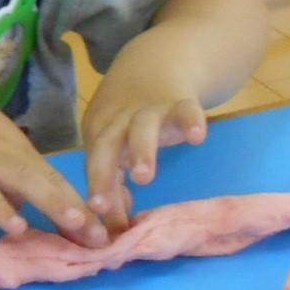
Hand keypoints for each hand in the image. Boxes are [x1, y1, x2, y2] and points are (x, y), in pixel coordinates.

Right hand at [0, 70, 107, 247]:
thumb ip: (10, 178)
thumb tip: (28, 208)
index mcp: (20, 151)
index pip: (57, 178)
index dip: (82, 202)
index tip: (106, 228)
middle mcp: (8, 154)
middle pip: (48, 180)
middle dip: (77, 207)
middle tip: (102, 235)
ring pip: (22, 182)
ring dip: (51, 202)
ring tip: (76, 224)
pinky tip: (15, 226)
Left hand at [82, 59, 207, 231]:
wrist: (154, 63)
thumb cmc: (130, 115)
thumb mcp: (116, 145)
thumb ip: (115, 183)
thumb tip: (113, 226)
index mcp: (100, 132)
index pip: (94, 164)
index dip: (92, 188)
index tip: (92, 216)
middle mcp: (119, 120)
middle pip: (106, 145)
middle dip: (103, 174)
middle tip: (102, 204)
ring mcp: (148, 109)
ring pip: (141, 128)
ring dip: (140, 151)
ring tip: (144, 177)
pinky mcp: (178, 101)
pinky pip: (185, 109)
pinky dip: (190, 120)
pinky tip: (197, 137)